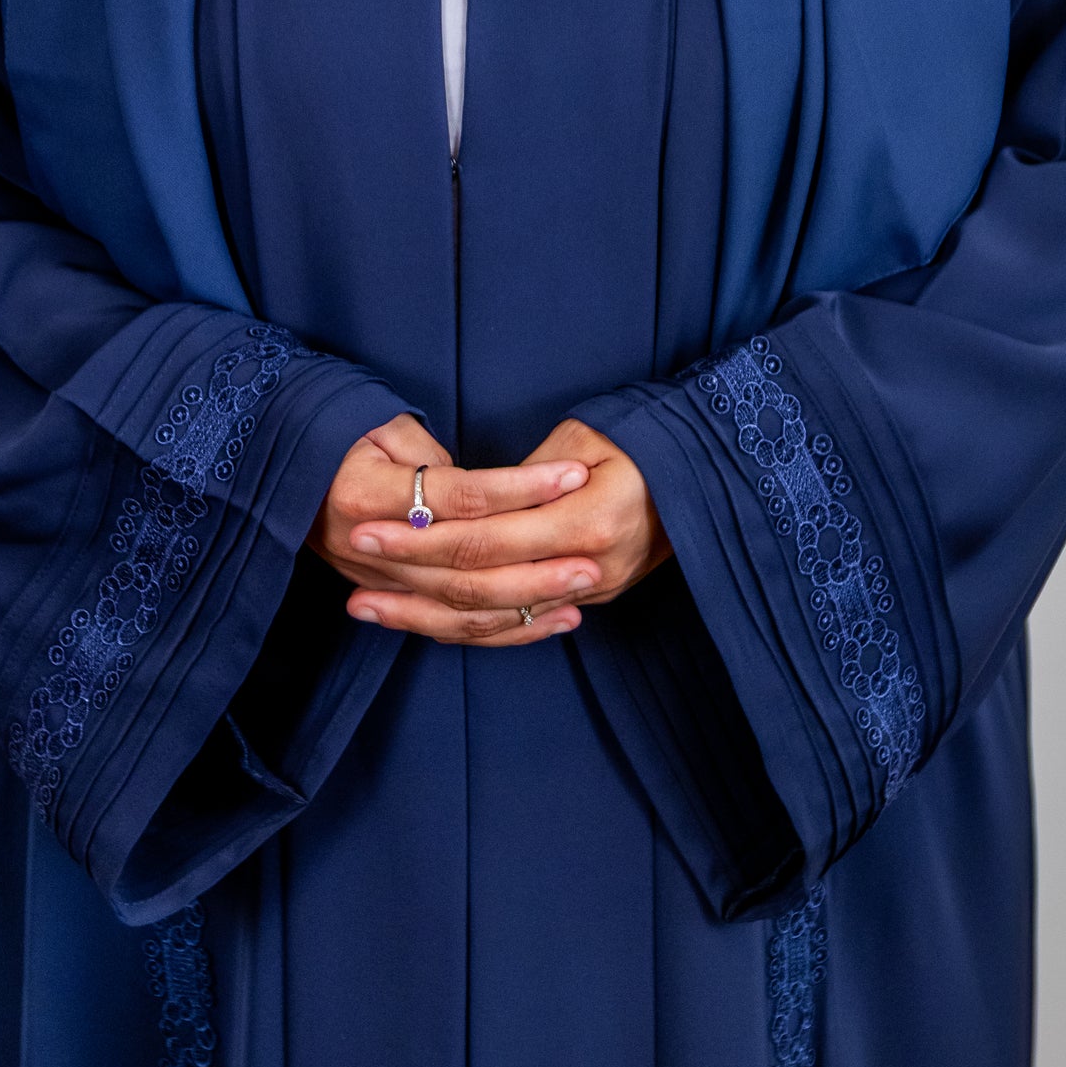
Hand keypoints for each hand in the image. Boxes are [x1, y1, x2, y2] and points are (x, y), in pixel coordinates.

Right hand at [309, 414, 593, 645]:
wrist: (284, 472)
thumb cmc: (341, 437)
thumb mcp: (381, 426)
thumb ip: (430, 457)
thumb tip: (487, 492)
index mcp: (365, 496)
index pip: (458, 497)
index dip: (519, 488)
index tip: (572, 475)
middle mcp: (368, 549)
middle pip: (465, 567)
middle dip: (535, 566)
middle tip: (593, 559)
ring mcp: (376, 583)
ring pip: (463, 608)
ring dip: (528, 604)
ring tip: (582, 588)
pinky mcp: (388, 600)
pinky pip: (452, 627)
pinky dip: (505, 629)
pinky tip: (553, 619)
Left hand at [341, 417, 670, 644]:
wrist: (710, 474)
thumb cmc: (645, 440)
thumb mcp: (585, 440)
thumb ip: (525, 478)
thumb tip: (464, 501)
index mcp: (586, 521)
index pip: (485, 539)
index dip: (421, 536)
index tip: (370, 525)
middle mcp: (588, 569)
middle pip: (478, 583)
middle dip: (409, 574)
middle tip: (355, 558)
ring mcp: (590, 593)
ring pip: (491, 618)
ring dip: (423, 616)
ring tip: (365, 609)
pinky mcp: (589, 601)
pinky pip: (517, 625)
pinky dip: (465, 627)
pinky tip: (421, 624)